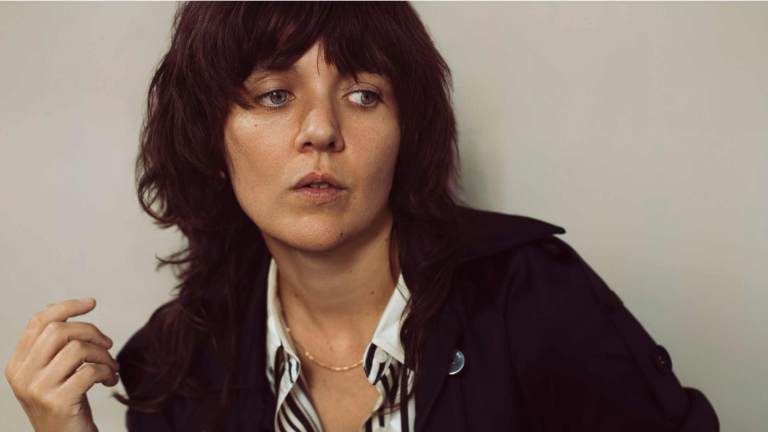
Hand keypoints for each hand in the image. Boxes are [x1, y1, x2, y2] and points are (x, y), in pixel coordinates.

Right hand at [4, 298, 119, 431]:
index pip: (38, 323)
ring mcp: (38, 390)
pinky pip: (90, 371)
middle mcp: (22, 376)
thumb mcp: (53, 373)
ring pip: (77, 349)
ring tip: (111, 367)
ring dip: (103, 355)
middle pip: (59, 331)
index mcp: (18, 364)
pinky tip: (110, 380)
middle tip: (107, 344)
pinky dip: (107, 372)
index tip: (92, 303)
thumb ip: (54, 346)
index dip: (66, 307)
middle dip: (91, 331)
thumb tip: (66, 309)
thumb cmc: (65, 403)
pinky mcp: (58, 402)